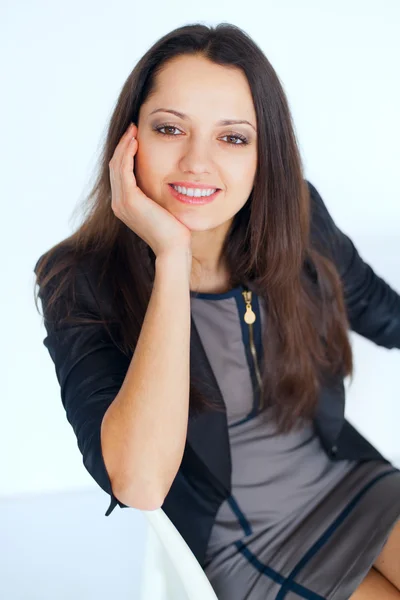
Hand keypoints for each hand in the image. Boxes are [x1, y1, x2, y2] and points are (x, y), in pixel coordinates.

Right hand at [109, 123, 191, 257]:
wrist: (174, 248)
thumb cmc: (174, 231)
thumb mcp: (163, 207)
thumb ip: (156, 194)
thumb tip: (166, 180)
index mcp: (124, 205)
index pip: (120, 173)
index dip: (125, 153)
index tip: (135, 137)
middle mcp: (118, 204)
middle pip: (115, 167)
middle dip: (123, 146)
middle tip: (132, 128)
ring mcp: (121, 202)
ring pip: (117, 166)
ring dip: (124, 146)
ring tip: (133, 130)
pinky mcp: (129, 200)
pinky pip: (123, 170)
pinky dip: (127, 154)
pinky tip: (135, 142)